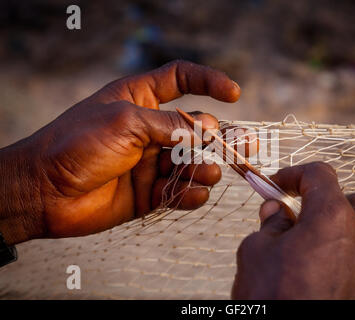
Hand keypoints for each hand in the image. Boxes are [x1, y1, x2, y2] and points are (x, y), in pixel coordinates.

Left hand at [0, 60, 239, 243]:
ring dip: (204, 168)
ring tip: (206, 172)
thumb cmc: (78, 144)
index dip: (209, 81)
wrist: (44, 192)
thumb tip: (210, 128)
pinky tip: (193, 194)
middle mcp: (149, 129)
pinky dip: (189, 194)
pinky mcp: (148, 192)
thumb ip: (170, 124)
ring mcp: (150, 161)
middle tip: (246, 146)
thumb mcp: (125, 121)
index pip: (180, 79)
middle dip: (222, 137)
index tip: (234, 93)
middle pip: (196, 128)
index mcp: (141, 99)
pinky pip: (178, 191)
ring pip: (191, 162)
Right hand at [232, 162, 354, 298]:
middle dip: (323, 204)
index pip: (319, 175)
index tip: (280, 184)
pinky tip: (333, 275)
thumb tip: (275, 213)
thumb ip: (269, 224)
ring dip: (344, 233)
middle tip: (296, 218)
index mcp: (331, 217)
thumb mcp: (255, 252)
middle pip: (350, 202)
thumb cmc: (277, 300)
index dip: (295, 175)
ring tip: (317, 250)